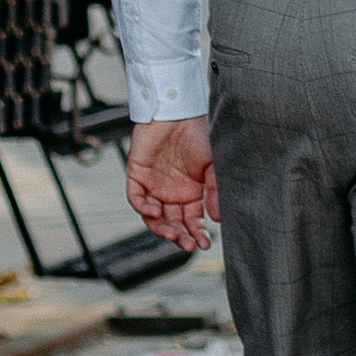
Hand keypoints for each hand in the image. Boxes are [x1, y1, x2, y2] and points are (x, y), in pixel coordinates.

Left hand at [128, 119, 218, 251]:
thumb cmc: (199, 133)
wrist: (178, 110)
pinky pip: (136, 198)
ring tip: (172, 233)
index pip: (192, 221)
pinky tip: (155, 211)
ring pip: (153, 217)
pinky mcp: (137, 175)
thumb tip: (218, 219)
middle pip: (173, 223)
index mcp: (191, 192)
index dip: (197, 233)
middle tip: (187, 245)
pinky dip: (143, 208)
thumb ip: (215, 190)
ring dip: (161, 228)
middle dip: (180, 236)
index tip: (204, 244)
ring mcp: (153, 185)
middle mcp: (172, 192)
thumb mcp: (214, 164)